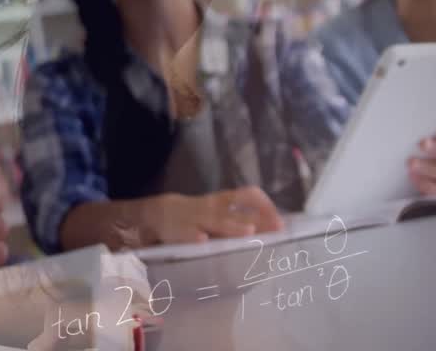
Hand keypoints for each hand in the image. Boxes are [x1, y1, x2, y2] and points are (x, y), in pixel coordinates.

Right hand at [141, 187, 283, 245]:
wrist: (155, 213)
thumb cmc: (193, 214)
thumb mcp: (215, 209)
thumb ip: (238, 215)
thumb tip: (270, 225)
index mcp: (221, 201)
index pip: (247, 195)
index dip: (264, 205)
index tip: (280, 220)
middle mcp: (211, 208)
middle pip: (237, 211)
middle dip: (257, 221)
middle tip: (277, 229)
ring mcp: (194, 219)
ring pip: (215, 222)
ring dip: (232, 226)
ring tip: (248, 231)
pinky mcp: (178, 231)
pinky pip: (186, 233)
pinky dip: (194, 235)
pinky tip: (202, 240)